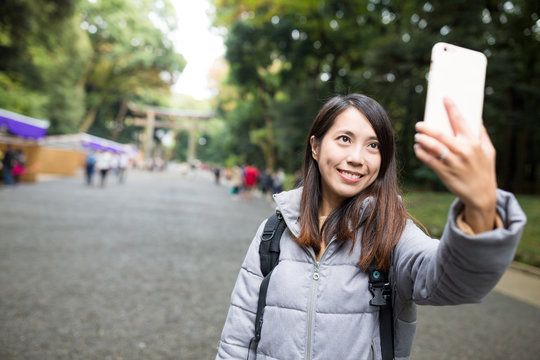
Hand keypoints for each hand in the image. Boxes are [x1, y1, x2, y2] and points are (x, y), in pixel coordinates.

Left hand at [413, 98, 496, 232]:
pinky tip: (417, 148)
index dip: (451, 108)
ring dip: (422, 140)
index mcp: (473, 142)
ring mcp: (453, 163)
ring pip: (432, 147)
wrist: (481, 194)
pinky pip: (429, 160)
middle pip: (440, 134)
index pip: (460, 121)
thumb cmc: (484, 169)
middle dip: (427, 127)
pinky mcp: (445, 173)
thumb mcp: (489, 151)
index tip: (444, 98)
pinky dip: (421, 153)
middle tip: (419, 124)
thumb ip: (481, 134)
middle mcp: (463, 151)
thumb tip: (476, 118)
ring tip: (417, 136)